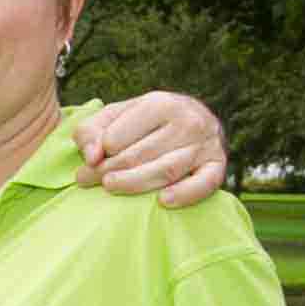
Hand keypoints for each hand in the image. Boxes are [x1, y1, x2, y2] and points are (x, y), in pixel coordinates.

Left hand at [74, 92, 229, 207]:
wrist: (196, 119)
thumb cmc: (147, 121)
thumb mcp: (117, 116)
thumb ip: (92, 130)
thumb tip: (91, 156)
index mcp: (161, 103)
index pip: (120, 136)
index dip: (99, 153)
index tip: (86, 166)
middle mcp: (188, 121)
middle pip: (139, 155)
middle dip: (108, 171)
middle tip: (86, 181)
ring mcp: (205, 144)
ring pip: (165, 170)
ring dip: (134, 184)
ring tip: (109, 187)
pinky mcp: (217, 165)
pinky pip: (203, 184)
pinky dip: (184, 194)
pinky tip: (162, 201)